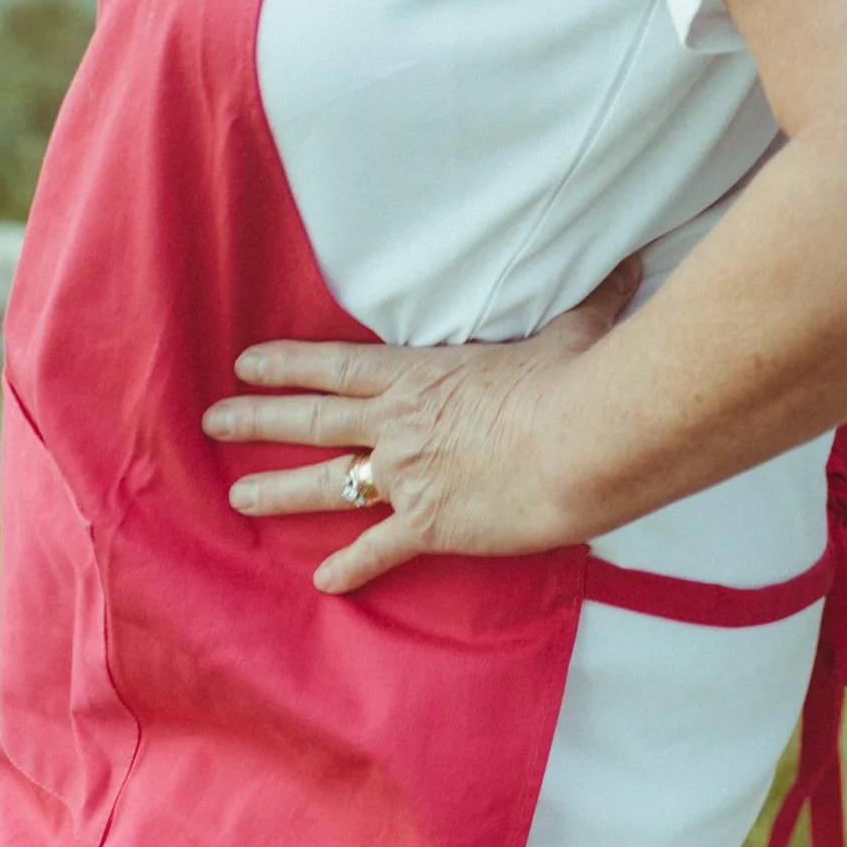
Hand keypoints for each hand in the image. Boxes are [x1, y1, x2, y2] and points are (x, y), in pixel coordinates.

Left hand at [202, 258, 639, 594]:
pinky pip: (380, 549)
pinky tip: (324, 582)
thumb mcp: (577, 330)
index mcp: (424, 374)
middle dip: (258, 419)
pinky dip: (351, 567)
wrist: (580, 442)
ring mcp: (409, 477)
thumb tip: (633, 264)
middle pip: (314, 420)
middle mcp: (401, 425)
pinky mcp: (431, 525)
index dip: (287, 363)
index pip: (337, 365)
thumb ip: (594, 298)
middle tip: (212, 420)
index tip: (245, 362)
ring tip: (235, 495)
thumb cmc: (575, 380)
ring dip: (277, 489)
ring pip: (327, 482)